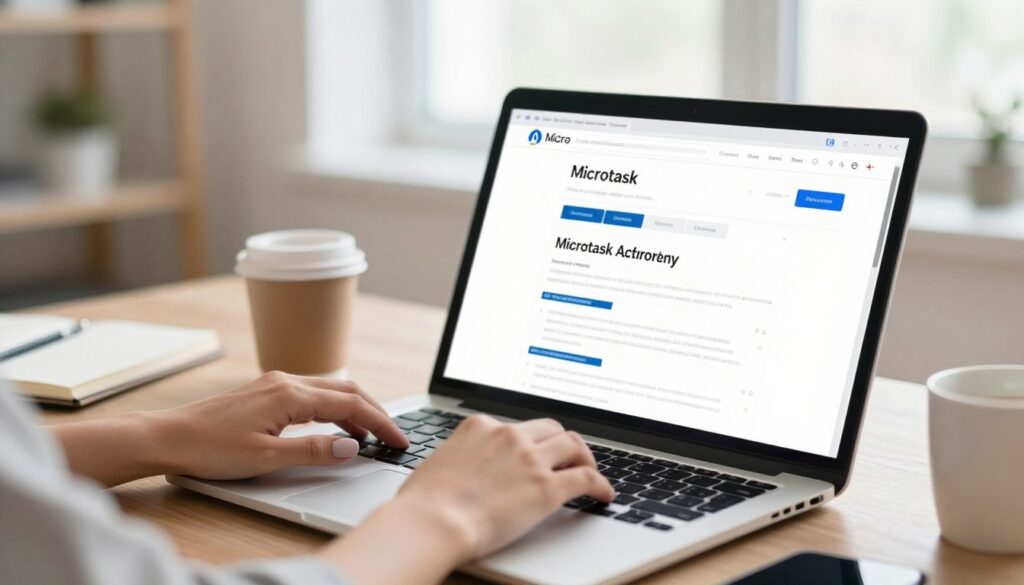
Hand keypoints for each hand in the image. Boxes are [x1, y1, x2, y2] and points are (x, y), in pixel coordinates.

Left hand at [53, 371, 407, 485]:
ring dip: (354, 409)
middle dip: (375, 412)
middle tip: (393, 435)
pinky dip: (333, 407)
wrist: (167, 437)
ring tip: (370, 435)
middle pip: (346, 389)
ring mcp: (274, 384)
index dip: (380, 423)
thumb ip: (313, 451)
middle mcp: (286, 381)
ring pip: (330, 389)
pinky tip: (333, 425)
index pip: (351, 404)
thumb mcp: (266, 458)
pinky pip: (312, 393)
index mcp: (290, 394)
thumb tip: (352, 447)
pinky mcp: (265, 392)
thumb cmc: (210, 448)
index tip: (399, 440)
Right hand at [322, 415, 613, 584]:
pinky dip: (601, 485)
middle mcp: (508, 435)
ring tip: (589, 471)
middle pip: (550, 428)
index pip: (516, 426)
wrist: (431, 522)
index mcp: (480, 426)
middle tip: (567, 458)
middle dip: (560, 443)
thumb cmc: (424, 503)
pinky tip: (604, 495)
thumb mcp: (438, 463)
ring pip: (574, 445)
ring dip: (584, 457)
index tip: (533, 451)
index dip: (529, 440)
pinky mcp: (547, 487)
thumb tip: (460, 469)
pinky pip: (586, 478)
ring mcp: (530, 459)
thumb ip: (459, 458)